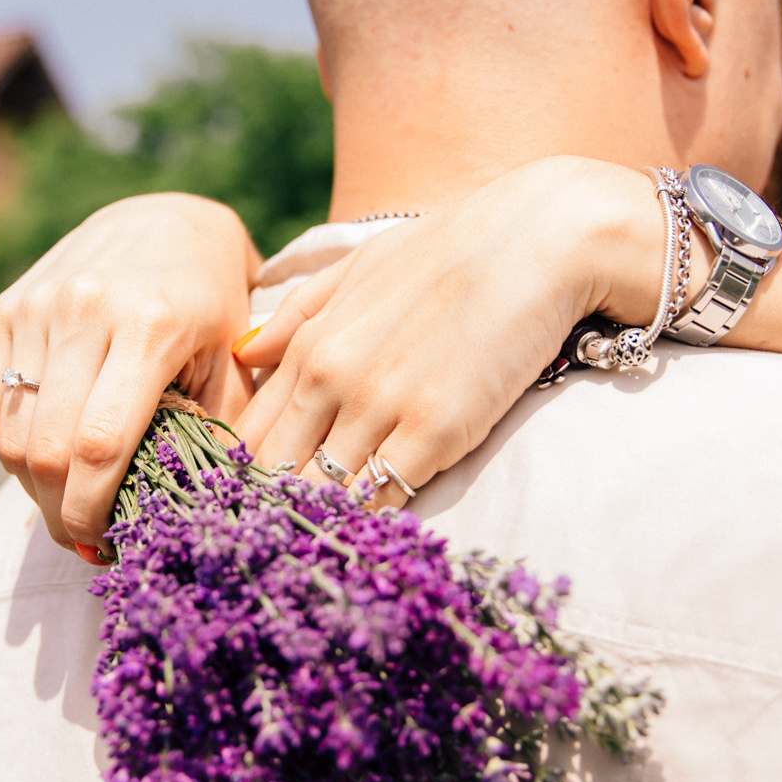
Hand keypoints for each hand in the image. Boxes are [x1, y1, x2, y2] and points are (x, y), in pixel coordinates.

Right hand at [0, 193, 259, 551]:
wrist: (165, 219)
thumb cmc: (212, 302)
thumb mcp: (232, 360)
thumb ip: (219, 430)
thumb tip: (199, 516)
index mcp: (150, 326)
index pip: (99, 445)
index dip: (92, 512)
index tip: (104, 548)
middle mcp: (85, 310)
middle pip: (47, 448)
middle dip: (60, 513)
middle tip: (83, 541)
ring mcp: (37, 305)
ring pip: (9, 432)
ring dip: (32, 488)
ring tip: (66, 507)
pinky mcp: (7, 307)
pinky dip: (10, 450)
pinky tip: (43, 466)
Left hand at [233, 157, 672, 504]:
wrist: (536, 238)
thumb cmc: (449, 250)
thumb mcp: (360, 266)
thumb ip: (300, 312)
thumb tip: (245, 354)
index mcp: (309, 345)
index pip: (253, 436)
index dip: (252, 476)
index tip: (265, 500)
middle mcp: (332, 378)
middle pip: (278, 472)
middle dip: (279, 505)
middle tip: (290, 535)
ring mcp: (381, 406)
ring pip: (326, 492)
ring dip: (325, 519)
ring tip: (329, 543)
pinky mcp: (435, 431)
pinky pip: (385, 497)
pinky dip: (375, 521)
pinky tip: (375, 534)